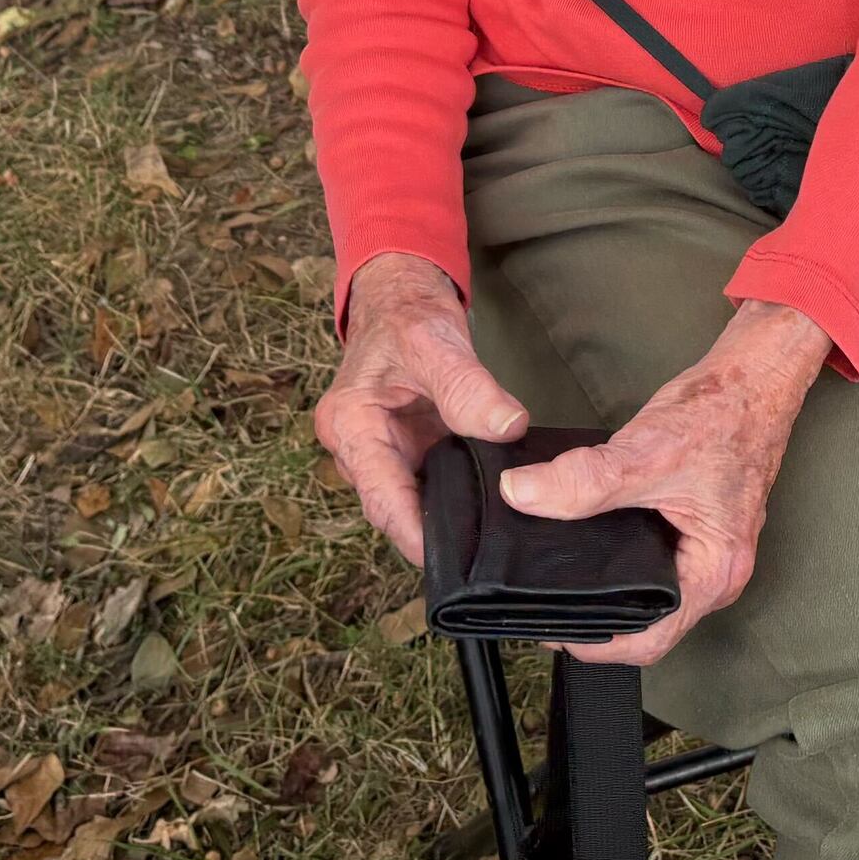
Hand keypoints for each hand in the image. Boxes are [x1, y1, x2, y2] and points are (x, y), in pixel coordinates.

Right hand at [315, 252, 529, 565]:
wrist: (400, 296)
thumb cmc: (406, 315)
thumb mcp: (436, 343)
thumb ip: (468, 387)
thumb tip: (508, 428)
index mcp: (349, 425)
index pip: (381, 497)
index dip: (414, 534)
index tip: (451, 562)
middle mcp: (357, 449)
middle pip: (395, 509)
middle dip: (435, 536)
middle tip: (487, 560)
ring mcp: (382, 454)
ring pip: (413, 502)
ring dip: (448, 519)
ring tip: (495, 543)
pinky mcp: (406, 453)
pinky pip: (429, 485)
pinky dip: (456, 498)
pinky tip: (493, 509)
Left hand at [497, 300, 831, 667]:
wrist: (752, 376)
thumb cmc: (723, 415)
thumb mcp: (647, 453)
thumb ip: (584, 480)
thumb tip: (522, 495)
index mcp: (714, 573)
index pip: (649, 639)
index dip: (596, 643)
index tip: (550, 630)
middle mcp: (712, 572)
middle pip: (644, 621)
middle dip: (593, 619)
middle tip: (541, 607)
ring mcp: (702, 550)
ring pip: (643, 589)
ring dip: (601, 587)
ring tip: (552, 580)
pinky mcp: (690, 526)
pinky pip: (646, 558)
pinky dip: (611, 556)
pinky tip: (579, 542)